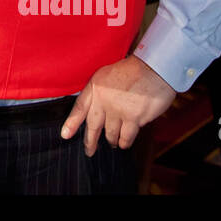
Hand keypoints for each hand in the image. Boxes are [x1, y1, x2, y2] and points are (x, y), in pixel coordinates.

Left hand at [60, 55, 176, 155]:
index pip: (79, 108)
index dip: (71, 123)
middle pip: (93, 126)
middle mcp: (103, 100)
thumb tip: (96, 110)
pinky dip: (125, 141)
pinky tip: (124, 143)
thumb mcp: (108, 74)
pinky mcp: (133, 118)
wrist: (155, 69)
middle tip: (89, 151)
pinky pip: (126, 137)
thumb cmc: (134, 70)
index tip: (65, 135)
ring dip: (112, 140)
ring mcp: (118, 110)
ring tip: (113, 143)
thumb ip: (99, 92)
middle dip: (90, 141)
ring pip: (110, 134)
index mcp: (95, 87)